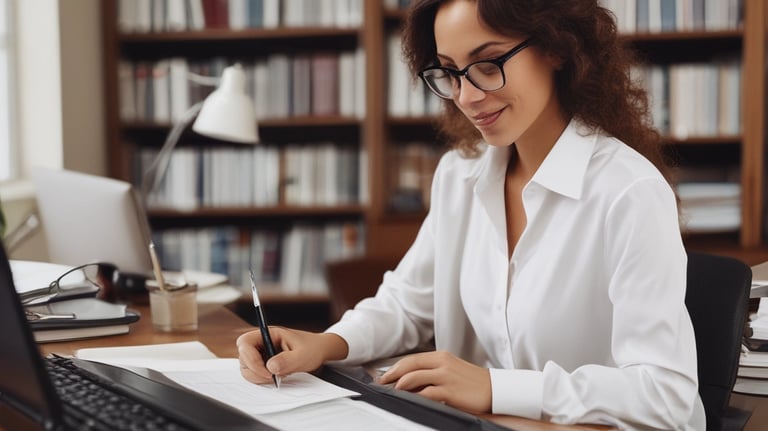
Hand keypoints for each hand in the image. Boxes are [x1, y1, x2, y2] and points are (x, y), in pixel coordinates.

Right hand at [236, 327, 347, 383]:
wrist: (319, 351)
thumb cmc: (311, 348)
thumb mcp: (303, 355)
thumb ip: (288, 360)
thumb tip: (270, 367)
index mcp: (268, 334)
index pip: (245, 342)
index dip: (250, 358)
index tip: (266, 371)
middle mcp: (261, 342)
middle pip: (243, 357)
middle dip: (254, 371)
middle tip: (273, 378)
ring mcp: (261, 353)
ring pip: (246, 367)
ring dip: (258, 377)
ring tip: (277, 377)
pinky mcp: (263, 363)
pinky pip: (254, 373)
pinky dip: (262, 379)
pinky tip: (277, 377)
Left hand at [377, 351, 491, 413]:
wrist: (495, 389)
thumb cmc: (472, 382)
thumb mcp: (451, 371)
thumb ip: (433, 372)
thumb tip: (412, 381)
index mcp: (442, 357)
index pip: (413, 359)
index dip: (396, 367)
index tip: (385, 375)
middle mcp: (442, 363)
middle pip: (410, 365)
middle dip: (392, 374)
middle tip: (382, 383)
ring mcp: (446, 376)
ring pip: (415, 377)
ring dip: (400, 385)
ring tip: (391, 391)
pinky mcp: (450, 391)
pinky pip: (427, 392)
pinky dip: (415, 396)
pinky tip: (409, 400)